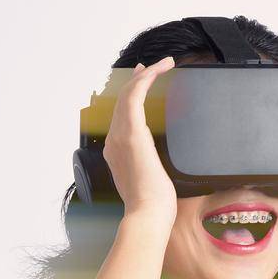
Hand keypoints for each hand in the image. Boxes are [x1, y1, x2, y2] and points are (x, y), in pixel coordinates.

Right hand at [103, 57, 177, 217]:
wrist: (147, 214)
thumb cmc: (152, 205)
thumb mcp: (150, 181)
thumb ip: (149, 167)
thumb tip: (158, 163)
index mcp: (115, 152)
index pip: (121, 116)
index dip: (131, 96)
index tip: (143, 81)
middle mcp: (113, 141)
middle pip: (122, 101)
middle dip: (137, 80)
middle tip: (152, 66)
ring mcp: (119, 136)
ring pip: (128, 95)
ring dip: (146, 75)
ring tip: (164, 64)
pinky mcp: (131, 133)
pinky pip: (135, 96)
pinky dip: (146, 79)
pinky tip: (159, 70)